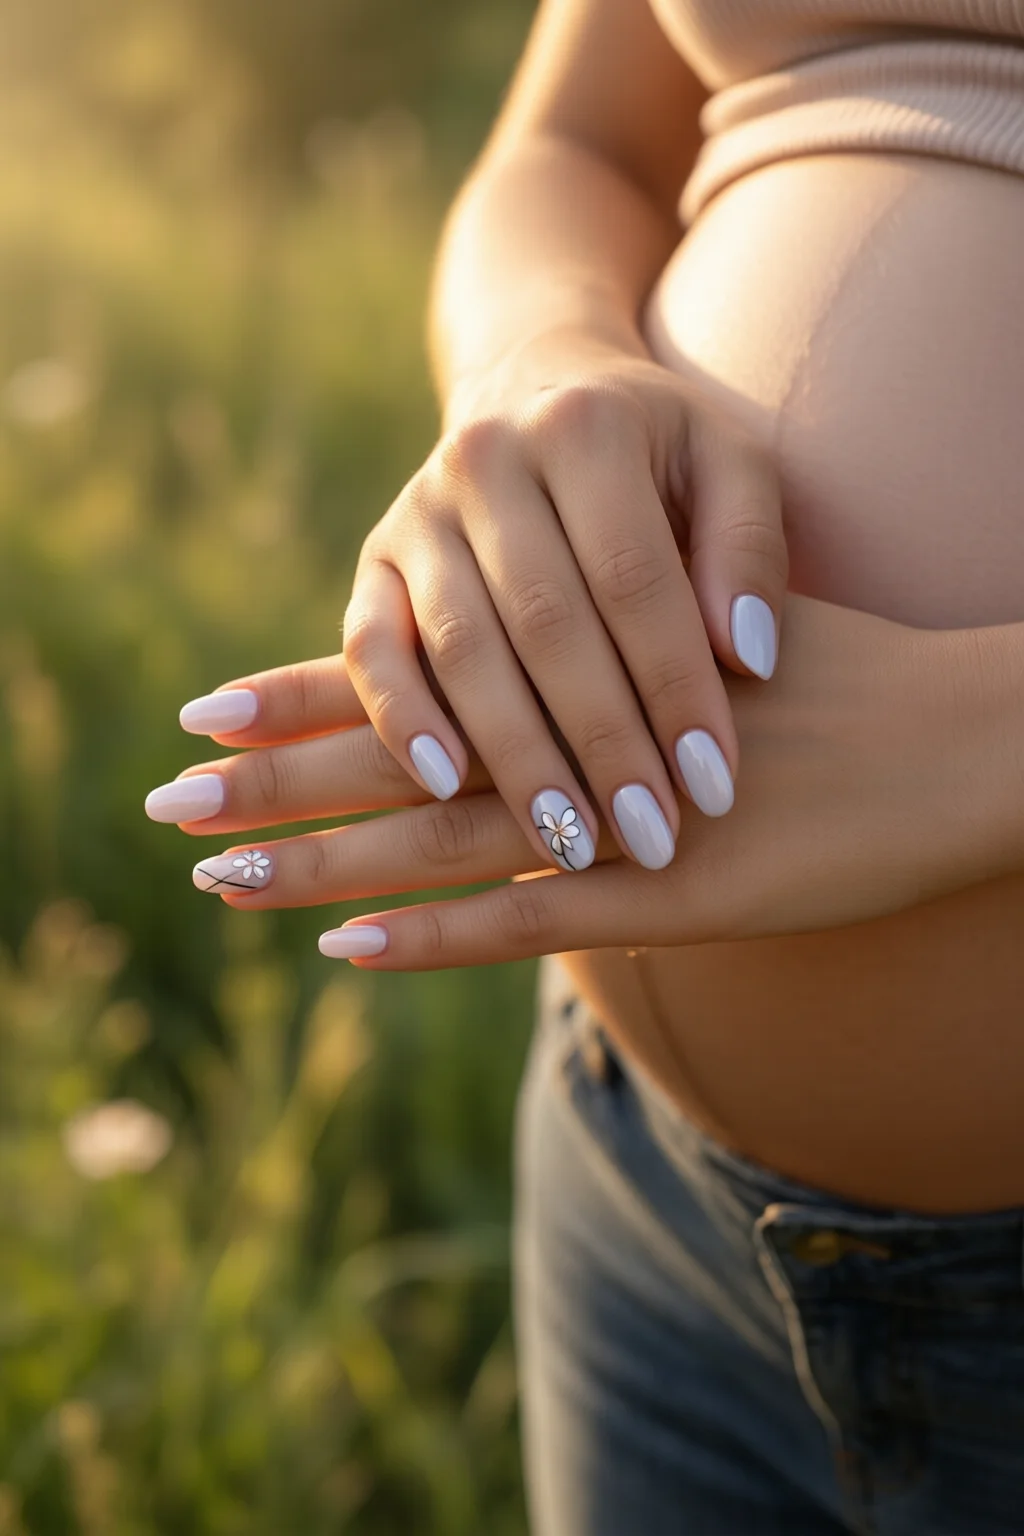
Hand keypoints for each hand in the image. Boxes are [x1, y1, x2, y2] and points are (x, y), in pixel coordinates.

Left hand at [144, 594, 1005, 968]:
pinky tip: (346, 945)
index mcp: (582, 670)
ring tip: (214, 874)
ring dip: (318, 859)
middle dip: (275, 777)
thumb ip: (619, 671)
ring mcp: (616, 818)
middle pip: (399, 758)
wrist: (962, 735)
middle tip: (166, 796)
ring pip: (436, 838)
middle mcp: (580, 735)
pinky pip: (525, 919)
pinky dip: (432, 932)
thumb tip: (544, 681)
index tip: (209, 704)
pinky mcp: (668, 893)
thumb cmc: (847, 686)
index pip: (420, 679)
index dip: (310, 693)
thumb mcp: (708, 650)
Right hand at [320, 329, 786, 875]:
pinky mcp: (374, 560)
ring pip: (462, 648)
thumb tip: (745, 658)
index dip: (675, 687)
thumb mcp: (729, 467)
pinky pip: (370, 648)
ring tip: (569, 844)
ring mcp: (418, 511)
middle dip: (602, 743)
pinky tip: (445, 788)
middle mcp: (488, 458)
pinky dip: (401, 718)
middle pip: (547, 623)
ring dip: (516, 757)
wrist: (536, 391)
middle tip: (651, 838)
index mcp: (585, 427)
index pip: (635, 578)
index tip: (715, 784)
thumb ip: (748, 549)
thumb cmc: (657, 456)